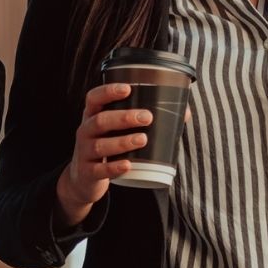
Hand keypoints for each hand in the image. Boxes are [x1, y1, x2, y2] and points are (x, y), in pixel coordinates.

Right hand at [54, 83, 169, 228]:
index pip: (94, 98)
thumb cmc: (108, 146)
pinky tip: (128, 165)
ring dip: (122, 141)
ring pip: (100, 145)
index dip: (108, 91)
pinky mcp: (88, 173)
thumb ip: (143, 120)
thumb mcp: (116, 131)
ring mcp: (84, 153)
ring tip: (143, 139)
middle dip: (123, 117)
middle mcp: (85, 131)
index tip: (128, 88)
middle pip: (99, 120)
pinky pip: (100, 170)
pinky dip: (115, 167)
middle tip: (147, 117)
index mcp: (93, 116)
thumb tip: (183, 113)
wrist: (83, 179)